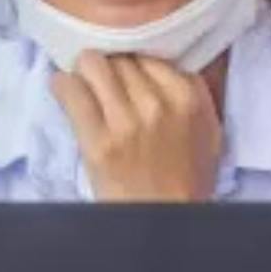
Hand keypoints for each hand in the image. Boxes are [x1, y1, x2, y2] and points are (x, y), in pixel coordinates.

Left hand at [52, 53, 224, 203]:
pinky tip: (65, 90)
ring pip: (92, 64)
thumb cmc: (186, 177)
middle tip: (102, 79)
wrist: (162, 218)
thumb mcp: (207, 130)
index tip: (124, 72)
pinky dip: (63, 86)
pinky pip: (69, 89)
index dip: (132, 62)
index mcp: (187, 96)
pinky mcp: (97, 139)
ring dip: (84, 71)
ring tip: (83, 83)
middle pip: (119, 57)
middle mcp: (157, 103)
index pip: (148, 53)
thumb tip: (164, 59)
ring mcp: (125, 121)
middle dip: (109, 65)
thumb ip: (193, 91)